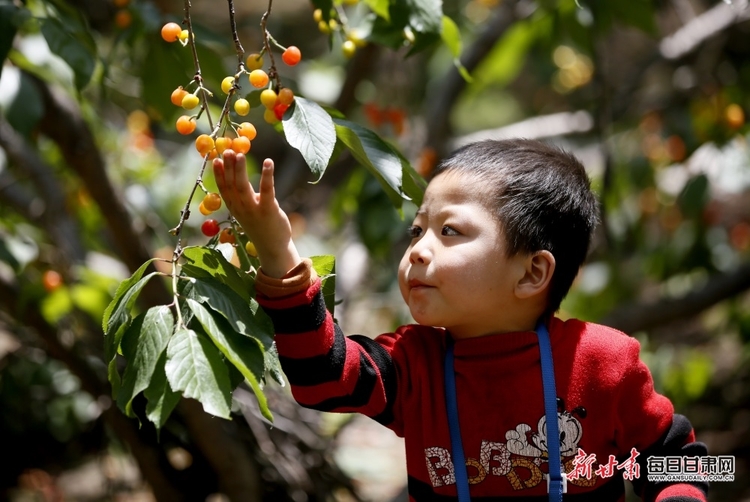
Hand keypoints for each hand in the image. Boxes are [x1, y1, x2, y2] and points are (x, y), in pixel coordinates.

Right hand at [213, 150, 300, 277]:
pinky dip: (267, 175)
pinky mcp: (269, 210)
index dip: (219, 173)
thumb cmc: (260, 226)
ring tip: (240, 154)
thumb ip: (242, 195)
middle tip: (228, 150)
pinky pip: (267, 190)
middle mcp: (240, 208)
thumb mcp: (246, 211)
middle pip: (231, 185)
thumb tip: (237, 174)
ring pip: (243, 187)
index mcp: (234, 208)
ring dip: (240, 170)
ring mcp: (253, 210)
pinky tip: (269, 162)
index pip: (223, 188)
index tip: (216, 158)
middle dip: (229, 167)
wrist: (273, 248)